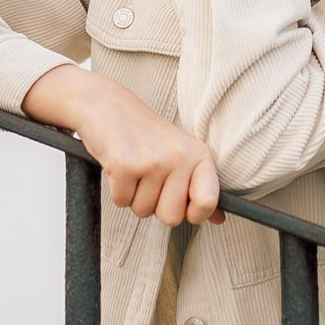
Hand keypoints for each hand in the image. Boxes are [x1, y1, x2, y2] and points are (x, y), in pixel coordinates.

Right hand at [25, 68, 224, 225]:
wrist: (107, 105)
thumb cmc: (144, 133)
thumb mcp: (179, 154)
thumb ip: (200, 187)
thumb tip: (218, 218)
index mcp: (199, 154)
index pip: (208, 202)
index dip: (193, 214)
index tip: (181, 203)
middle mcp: (180, 156)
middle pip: (172, 217)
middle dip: (155, 205)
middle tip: (149, 178)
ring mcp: (153, 161)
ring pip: (143, 211)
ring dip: (134, 196)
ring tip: (134, 169)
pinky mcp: (125, 165)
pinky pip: (122, 202)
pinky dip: (117, 190)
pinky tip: (120, 167)